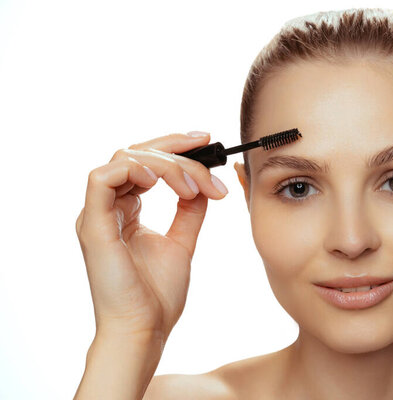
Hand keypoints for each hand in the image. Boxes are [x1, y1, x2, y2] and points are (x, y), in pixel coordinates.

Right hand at [75, 132, 227, 340]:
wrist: (145, 328)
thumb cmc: (158, 295)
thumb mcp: (182, 242)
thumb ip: (189, 212)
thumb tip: (204, 185)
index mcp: (125, 211)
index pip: (146, 164)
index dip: (175, 147)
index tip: (208, 142)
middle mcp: (108, 207)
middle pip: (135, 153)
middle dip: (175, 146)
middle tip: (208, 146)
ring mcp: (98, 214)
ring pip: (125, 159)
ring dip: (167, 164)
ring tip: (195, 187)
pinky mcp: (92, 224)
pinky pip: (103, 178)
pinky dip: (135, 170)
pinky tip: (163, 181)